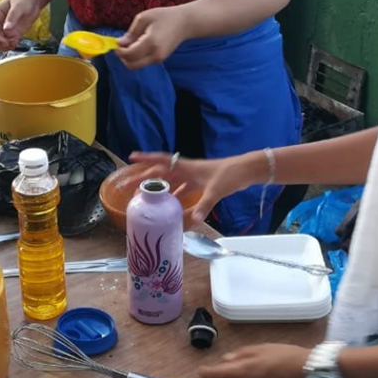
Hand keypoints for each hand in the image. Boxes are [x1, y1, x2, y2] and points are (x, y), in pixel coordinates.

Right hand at [0, 0, 44, 51]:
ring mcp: (7, 28)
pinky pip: (10, 41)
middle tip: (9, 44)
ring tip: (12, 45)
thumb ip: (12, 17)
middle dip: (0, 42)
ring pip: (1, 41)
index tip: (4, 42)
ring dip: (5, 45)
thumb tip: (6, 29)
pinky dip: (11, 45)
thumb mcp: (18, 6)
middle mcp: (0, 22)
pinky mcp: (14, 32)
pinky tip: (15, 44)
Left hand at [115, 6, 190, 69]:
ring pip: (136, 65)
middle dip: (123, 57)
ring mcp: (158, 59)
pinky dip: (137, 57)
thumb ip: (131, 32)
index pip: (129, 54)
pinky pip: (143, 62)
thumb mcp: (144, 18)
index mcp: (151, 43)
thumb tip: (120, 43)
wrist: (185, 23)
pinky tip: (140, 45)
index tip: (115, 43)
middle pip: (131, 65)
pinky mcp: (160, 60)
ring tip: (132, 42)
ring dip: (130, 57)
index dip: (119, 51)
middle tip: (122, 45)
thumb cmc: (165, 17)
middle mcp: (155, 55)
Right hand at [128, 152, 256, 226]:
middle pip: (162, 173)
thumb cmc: (230, 175)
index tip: (131, 157)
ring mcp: (194, 177)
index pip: (162, 160)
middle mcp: (187, 170)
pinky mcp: (201, 183)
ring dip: (159, 189)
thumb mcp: (215, 191)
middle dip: (146, 178)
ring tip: (146, 198)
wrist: (246, 171)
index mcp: (187, 167)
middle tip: (130, 186)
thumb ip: (204, 206)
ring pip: (171, 182)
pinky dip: (175, 196)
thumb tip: (193, 220)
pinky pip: (182, 189)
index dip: (146, 158)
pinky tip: (171, 206)